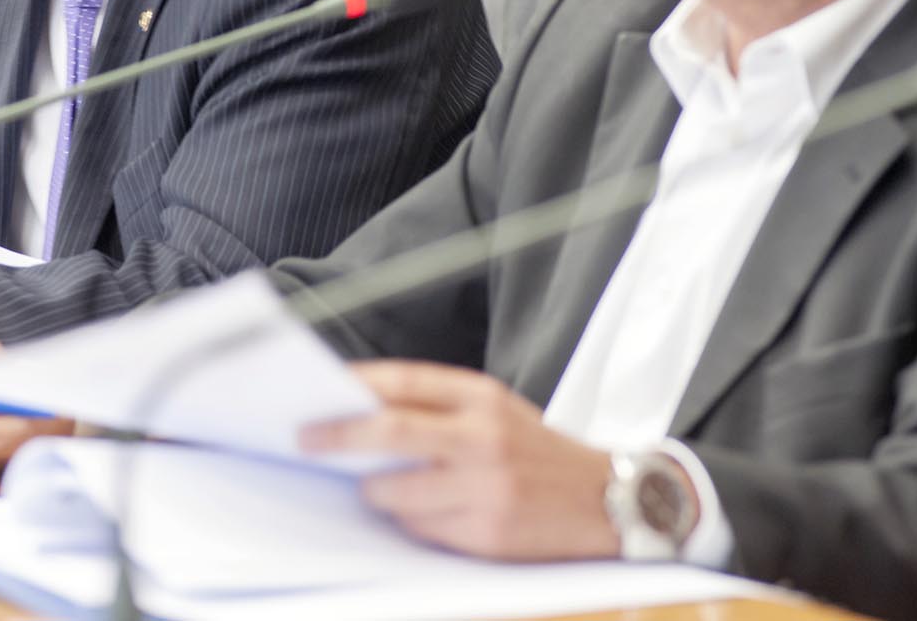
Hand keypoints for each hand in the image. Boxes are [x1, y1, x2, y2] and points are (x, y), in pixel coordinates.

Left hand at [300, 360, 621, 560]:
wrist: (607, 500)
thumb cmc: (539, 452)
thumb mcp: (496, 410)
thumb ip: (439, 407)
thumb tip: (365, 410)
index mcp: (484, 399)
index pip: (406, 382)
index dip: (357, 386)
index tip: (322, 392)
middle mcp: (484, 438)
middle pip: (391, 432)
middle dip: (340, 437)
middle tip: (308, 440)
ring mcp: (486, 488)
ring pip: (398, 491)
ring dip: (374, 491)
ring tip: (374, 486)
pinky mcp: (487, 533)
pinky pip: (422, 529)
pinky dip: (409, 521)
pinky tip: (416, 512)